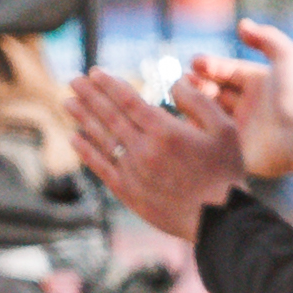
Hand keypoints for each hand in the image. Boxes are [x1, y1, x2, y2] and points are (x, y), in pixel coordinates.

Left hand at [63, 69, 247, 240]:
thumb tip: (175, 81)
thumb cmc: (225, 171)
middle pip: (109, 116)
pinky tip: (74, 138)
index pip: (128, 100)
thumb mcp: (224, 127)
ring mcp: (132, 171)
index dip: (109, 84)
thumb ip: (198, 100)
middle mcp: (143, 149)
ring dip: (83, 118)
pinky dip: (86, 151)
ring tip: (68, 102)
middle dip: (89, 95)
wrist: (219, 219)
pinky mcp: (128, 192)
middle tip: (73, 80)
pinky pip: (101, 167)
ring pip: (101, 139)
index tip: (94, 73)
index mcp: (165, 130)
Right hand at [167, 19, 292, 178]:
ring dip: (192, 103)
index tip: (194, 63)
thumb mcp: (287, 57)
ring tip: (178, 96)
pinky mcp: (231, 150)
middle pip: (214, 91)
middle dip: (197, 84)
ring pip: (207, 112)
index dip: (210, 65)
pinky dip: (194, 127)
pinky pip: (206, 137)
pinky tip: (183, 118)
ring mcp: (238, 128)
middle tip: (182, 81)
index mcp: (259, 84)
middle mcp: (247, 106)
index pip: (228, 71)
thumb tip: (241, 24)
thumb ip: (267, 37)